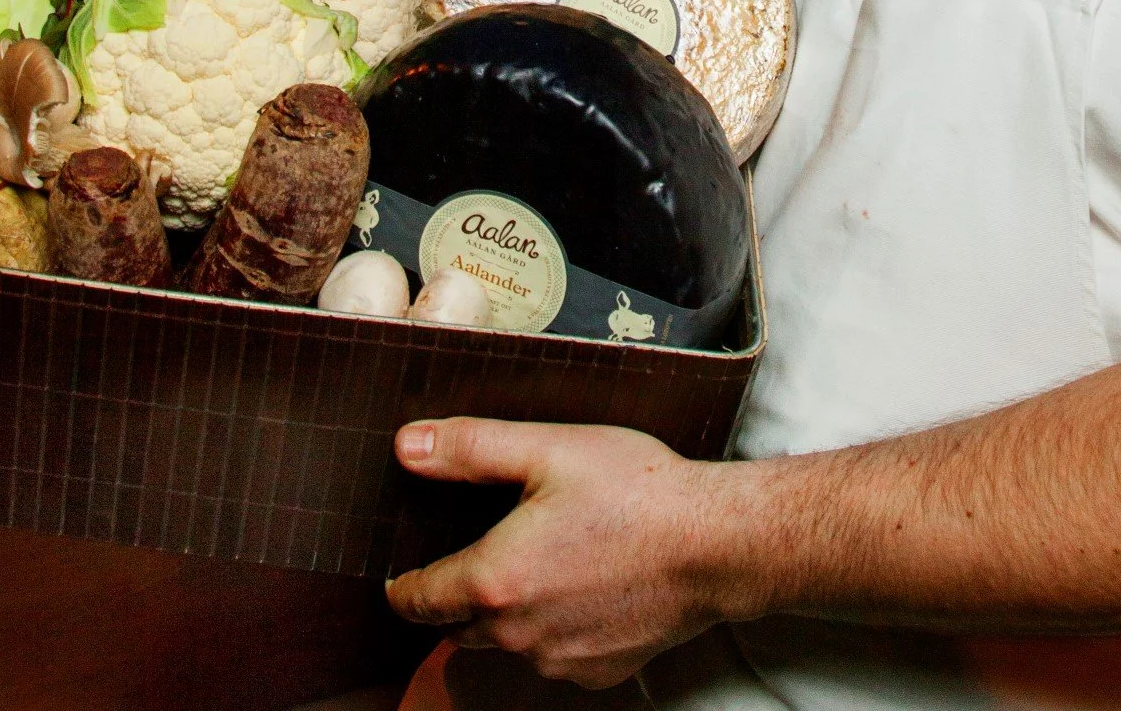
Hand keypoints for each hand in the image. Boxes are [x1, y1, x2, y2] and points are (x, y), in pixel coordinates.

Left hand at [384, 418, 734, 687]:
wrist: (716, 544)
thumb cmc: (635, 490)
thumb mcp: (548, 449)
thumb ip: (470, 448)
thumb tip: (406, 446)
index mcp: (495, 580)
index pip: (418, 600)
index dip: (404, 584)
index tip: (403, 572)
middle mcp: (517, 635)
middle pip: (459, 625)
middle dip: (461, 593)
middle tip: (489, 545)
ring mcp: (558, 661)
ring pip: (508, 641)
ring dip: (511, 610)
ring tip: (547, 555)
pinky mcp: (598, 673)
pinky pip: (554, 653)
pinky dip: (556, 626)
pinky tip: (586, 581)